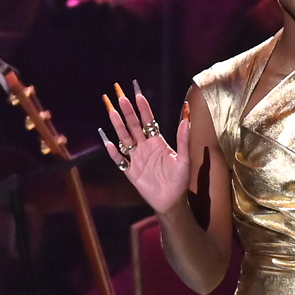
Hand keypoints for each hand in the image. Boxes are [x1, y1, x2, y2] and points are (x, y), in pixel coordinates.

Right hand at [101, 81, 191, 216]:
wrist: (172, 200)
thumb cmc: (179, 180)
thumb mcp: (184, 159)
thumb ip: (183, 139)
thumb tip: (186, 119)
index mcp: (157, 142)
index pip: (148, 121)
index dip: (143, 108)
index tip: (138, 94)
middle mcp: (144, 147)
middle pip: (133, 126)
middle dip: (127, 112)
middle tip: (120, 97)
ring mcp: (136, 158)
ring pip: (124, 139)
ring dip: (118, 126)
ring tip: (111, 112)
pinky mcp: (131, 172)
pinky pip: (120, 160)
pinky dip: (113, 152)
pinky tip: (108, 142)